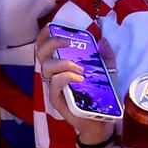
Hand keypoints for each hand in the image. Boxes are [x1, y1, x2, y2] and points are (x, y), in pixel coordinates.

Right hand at [34, 25, 115, 145]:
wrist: (101, 121)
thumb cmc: (100, 95)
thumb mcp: (107, 72)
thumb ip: (106, 56)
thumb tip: (102, 40)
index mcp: (61, 65)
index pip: (45, 47)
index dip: (44, 35)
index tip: (52, 26)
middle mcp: (54, 74)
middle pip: (40, 53)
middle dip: (51, 42)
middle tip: (68, 42)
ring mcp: (53, 87)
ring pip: (46, 68)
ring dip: (62, 62)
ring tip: (80, 68)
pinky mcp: (56, 100)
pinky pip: (55, 83)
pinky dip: (66, 76)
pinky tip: (80, 78)